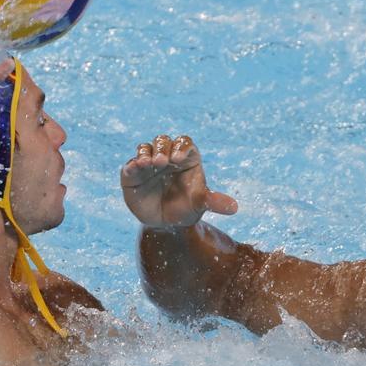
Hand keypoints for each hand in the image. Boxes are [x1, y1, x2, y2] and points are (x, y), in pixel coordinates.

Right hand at [121, 135, 237, 228]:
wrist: (166, 223)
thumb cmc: (187, 208)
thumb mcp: (200, 205)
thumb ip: (214, 202)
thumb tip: (235, 208)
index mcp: (186, 158)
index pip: (184, 143)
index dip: (181, 147)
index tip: (178, 159)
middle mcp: (167, 156)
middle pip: (163, 141)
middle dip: (162, 149)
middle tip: (161, 162)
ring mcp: (149, 163)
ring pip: (146, 148)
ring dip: (145, 153)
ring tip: (146, 164)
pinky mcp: (133, 174)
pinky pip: (130, 164)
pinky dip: (131, 164)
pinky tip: (133, 169)